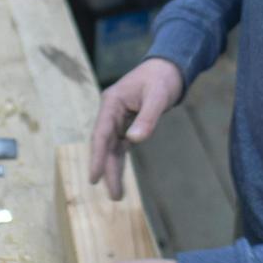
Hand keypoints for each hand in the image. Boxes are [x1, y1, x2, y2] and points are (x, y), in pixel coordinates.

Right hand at [89, 57, 183, 199]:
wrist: (169, 67)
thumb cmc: (162, 78)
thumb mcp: (158, 97)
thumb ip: (147, 118)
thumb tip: (134, 141)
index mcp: (112, 102)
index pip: (101, 133)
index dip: (97, 156)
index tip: (94, 178)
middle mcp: (111, 112)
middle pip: (105, 145)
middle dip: (107, 170)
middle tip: (114, 195)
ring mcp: (117, 119)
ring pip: (112, 148)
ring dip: (113, 169)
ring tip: (116, 194)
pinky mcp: (127, 124)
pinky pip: (120, 146)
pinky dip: (119, 160)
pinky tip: (118, 177)